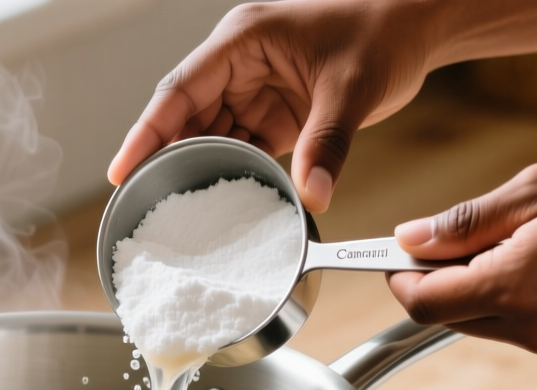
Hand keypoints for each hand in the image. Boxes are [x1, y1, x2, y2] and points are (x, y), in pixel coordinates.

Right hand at [105, 0, 438, 211]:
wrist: (415, 26)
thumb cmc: (381, 32)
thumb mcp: (352, 87)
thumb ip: (329, 142)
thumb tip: (312, 195)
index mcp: (242, 40)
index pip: (179, 89)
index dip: (147, 132)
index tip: (122, 170)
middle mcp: (240, 64)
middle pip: (186, 116)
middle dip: (167, 159)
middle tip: (145, 205)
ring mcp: (256, 89)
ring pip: (211, 135)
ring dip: (200, 170)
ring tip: (179, 214)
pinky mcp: (276, 113)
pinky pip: (244, 146)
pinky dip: (235, 173)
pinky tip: (224, 204)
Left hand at [388, 150, 536, 362]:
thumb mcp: (536, 188)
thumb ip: (466, 221)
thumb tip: (410, 238)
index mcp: (512, 288)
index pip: (422, 302)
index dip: (398, 277)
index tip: (395, 253)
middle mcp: (531, 330)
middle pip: (449, 318)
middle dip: (439, 280)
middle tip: (453, 236)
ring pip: (485, 326)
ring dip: (479, 290)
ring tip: (514, 240)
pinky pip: (523, 329)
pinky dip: (516, 300)